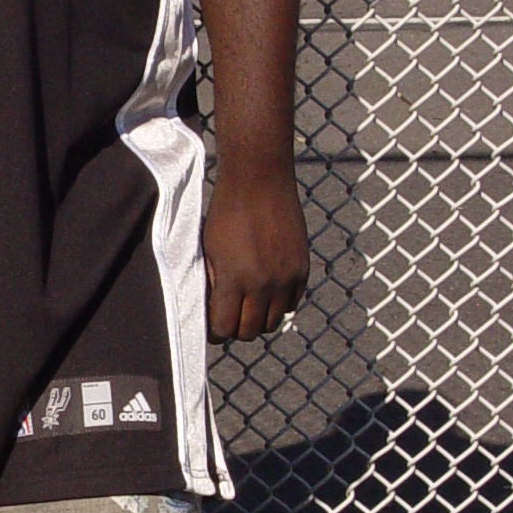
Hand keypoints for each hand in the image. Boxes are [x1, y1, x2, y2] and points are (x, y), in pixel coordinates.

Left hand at [203, 162, 307, 341]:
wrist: (259, 180)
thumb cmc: (226, 212)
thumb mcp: (210, 250)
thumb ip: (214, 284)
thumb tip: (213, 311)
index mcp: (235, 280)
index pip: (225, 329)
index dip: (215, 331)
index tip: (212, 324)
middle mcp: (264, 284)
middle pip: (250, 331)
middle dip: (236, 327)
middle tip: (229, 314)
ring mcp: (286, 278)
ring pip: (274, 322)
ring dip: (259, 318)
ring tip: (247, 304)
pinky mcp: (302, 269)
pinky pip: (292, 303)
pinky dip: (279, 303)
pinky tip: (266, 291)